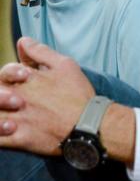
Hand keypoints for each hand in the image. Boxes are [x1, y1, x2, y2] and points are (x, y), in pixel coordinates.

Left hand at [0, 38, 94, 156]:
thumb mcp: (65, 65)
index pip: (6, 72)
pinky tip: (9, 130)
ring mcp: (17, 120)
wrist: (89, 125)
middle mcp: (18, 98)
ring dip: (0, 116)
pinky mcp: (19, 139)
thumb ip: (41, 52)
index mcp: (27, 79)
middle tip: (19, 102)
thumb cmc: (78, 94)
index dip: (13, 74)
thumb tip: (23, 41)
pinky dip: (0, 135)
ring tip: (12, 119)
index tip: (27, 79)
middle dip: (3, 96)